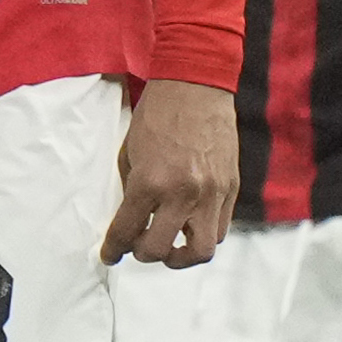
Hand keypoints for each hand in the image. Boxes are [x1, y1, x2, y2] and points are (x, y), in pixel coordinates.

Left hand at [102, 78, 238, 267]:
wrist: (195, 85)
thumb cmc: (158, 114)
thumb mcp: (130, 153)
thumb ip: (131, 190)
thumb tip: (131, 221)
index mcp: (150, 182)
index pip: (127, 232)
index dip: (113, 250)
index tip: (110, 256)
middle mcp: (182, 193)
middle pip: (160, 250)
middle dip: (143, 253)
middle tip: (138, 245)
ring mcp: (211, 193)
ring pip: (201, 250)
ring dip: (181, 256)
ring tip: (170, 246)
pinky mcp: (231, 188)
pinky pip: (220, 229)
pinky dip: (203, 235)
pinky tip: (190, 225)